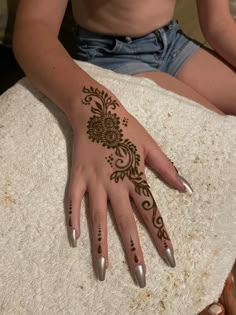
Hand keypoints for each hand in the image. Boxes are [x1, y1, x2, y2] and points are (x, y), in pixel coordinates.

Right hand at [67, 83, 192, 286]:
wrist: (96, 111)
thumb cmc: (125, 127)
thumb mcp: (150, 144)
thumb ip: (166, 168)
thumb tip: (185, 187)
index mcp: (134, 175)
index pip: (150, 210)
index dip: (160, 234)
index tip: (168, 256)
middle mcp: (114, 183)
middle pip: (125, 221)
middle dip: (133, 250)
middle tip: (139, 276)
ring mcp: (93, 180)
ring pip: (97, 217)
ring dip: (101, 244)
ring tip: (102, 270)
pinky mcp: (76, 176)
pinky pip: (72, 200)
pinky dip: (72, 218)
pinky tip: (74, 239)